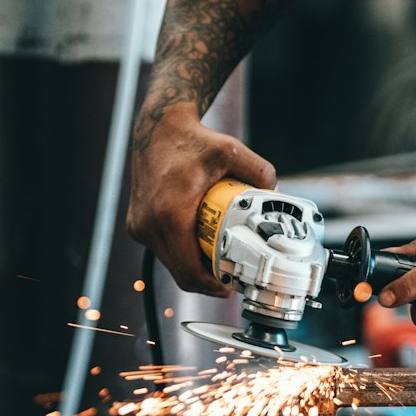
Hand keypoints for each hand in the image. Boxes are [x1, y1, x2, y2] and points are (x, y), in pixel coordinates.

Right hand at [127, 102, 275, 294]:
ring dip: (195, 269)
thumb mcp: (232, 151)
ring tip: (220, 264)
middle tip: (232, 277)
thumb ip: (260, 172)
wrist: (157, 129)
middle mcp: (149, 225)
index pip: (190, 270)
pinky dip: (183, 255)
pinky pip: (163, 251)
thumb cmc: (191, 140)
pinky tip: (202, 248)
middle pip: (181, 273)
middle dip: (208, 281)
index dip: (212, 286)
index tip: (231, 286)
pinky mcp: (137, 225)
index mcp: (169, 214)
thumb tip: (278, 195)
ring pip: (171, 264)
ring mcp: (139, 227)